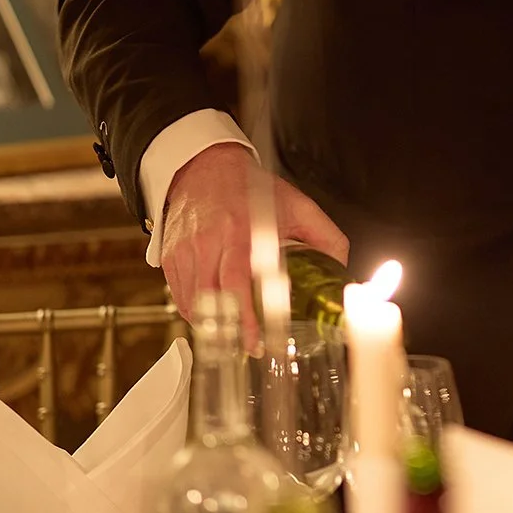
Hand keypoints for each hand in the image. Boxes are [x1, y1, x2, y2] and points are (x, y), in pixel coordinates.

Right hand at [160, 142, 349, 347]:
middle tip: (251, 347)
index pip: (236, 283)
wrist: (204, 166)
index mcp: (239, 231)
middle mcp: (207, 242)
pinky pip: (180, 296)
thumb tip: (342, 270)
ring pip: (193, 303)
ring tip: (235, 334)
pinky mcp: (170, 256)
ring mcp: (184, 251)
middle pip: (211, 301)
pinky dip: (197, 312)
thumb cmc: (250, 187)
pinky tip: (216, 315)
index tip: (257, 341)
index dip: (244, 318)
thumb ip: (324, 237)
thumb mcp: (297, 205)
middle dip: (231, 331)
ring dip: (214, 325)